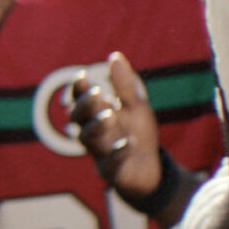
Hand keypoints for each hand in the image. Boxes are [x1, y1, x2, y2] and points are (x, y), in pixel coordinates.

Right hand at [68, 53, 161, 195]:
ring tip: (111, 116)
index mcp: (95, 117)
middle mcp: (93, 134)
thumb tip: (114, 55)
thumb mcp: (135, 107)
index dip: (78, 90)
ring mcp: (100, 153)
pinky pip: (110, 163)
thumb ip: (124, 85)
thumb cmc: (138, 135)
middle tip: (97, 94)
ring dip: (97, 126)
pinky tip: (129, 142)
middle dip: (85, 106)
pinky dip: (118, 152)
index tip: (82, 76)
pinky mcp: (111, 172)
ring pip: (88, 140)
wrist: (151, 171)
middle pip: (78, 119)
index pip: (79, 101)